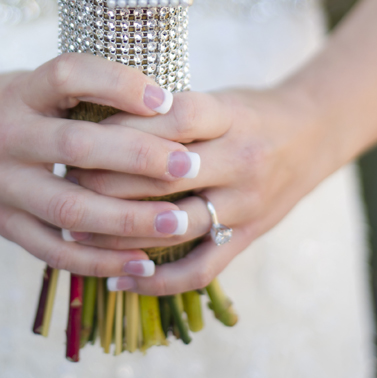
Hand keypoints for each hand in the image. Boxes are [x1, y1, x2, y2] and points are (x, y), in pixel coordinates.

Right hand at [0, 53, 200, 278]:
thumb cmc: (10, 105)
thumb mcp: (36, 84)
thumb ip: (86, 92)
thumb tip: (167, 103)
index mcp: (23, 91)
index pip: (68, 74)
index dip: (118, 84)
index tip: (164, 98)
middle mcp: (8, 136)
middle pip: (75, 147)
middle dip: (139, 158)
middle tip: (189, 165)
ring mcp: (2, 185)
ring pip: (69, 208)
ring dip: (128, 219)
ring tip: (178, 221)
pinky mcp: (2, 224)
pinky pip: (54, 250)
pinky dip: (100, 260)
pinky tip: (142, 263)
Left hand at [67, 85, 338, 294]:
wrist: (313, 134)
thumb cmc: (248, 111)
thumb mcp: (216, 95)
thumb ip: (169, 110)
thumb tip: (93, 119)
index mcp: (229, 115)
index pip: (171, 117)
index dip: (121, 126)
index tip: (78, 130)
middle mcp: (240, 160)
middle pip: (163, 174)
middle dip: (105, 179)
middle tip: (63, 178)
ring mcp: (246, 204)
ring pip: (173, 225)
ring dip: (118, 230)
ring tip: (74, 228)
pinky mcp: (248, 237)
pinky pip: (199, 269)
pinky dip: (156, 281)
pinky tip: (117, 279)